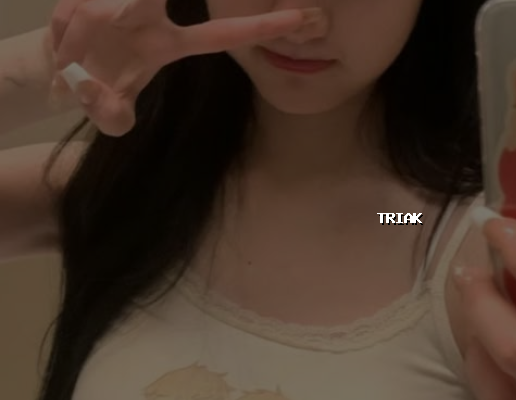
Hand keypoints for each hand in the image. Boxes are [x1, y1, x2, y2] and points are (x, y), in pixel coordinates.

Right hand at [47, 0, 326, 135]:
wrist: (61, 64)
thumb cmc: (103, 88)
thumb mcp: (110, 113)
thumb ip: (112, 115)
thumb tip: (108, 109)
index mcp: (169, 44)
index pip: (220, 34)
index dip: (258, 28)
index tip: (298, 17)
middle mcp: (149, 17)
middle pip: (149, 1)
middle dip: (131, 6)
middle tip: (121, 16)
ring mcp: (116, 4)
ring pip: (99, 14)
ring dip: (78, 40)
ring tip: (69, 61)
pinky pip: (71, 14)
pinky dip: (61, 40)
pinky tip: (61, 53)